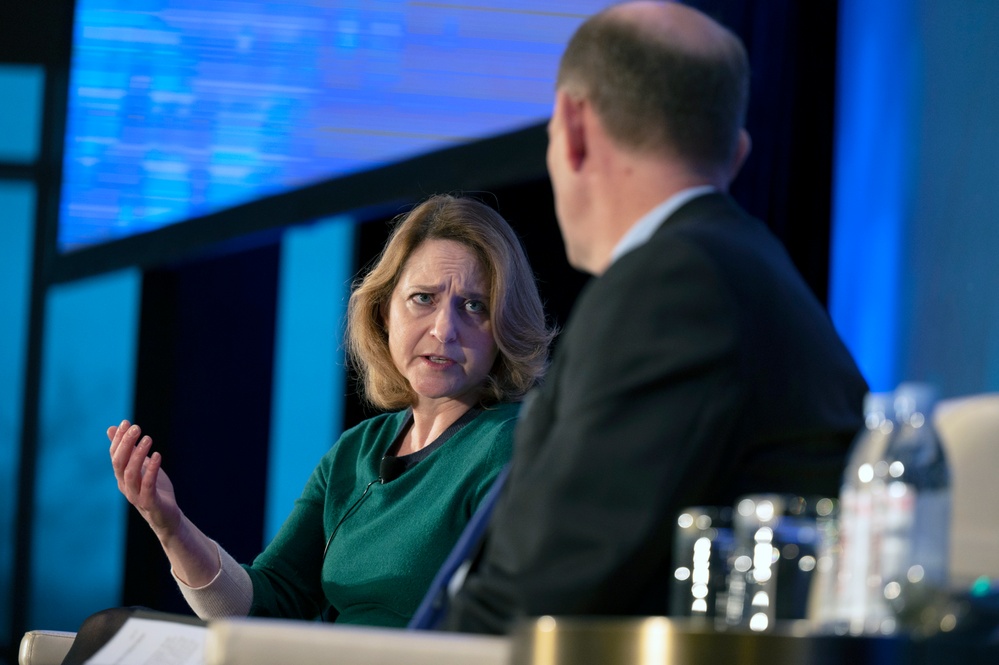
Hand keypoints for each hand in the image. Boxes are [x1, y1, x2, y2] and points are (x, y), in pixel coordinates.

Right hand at [108, 420, 180, 537]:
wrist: (166, 516)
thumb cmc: (153, 489)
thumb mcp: (141, 466)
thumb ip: (128, 449)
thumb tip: (112, 428)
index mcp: (122, 477)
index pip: (115, 455)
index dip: (119, 439)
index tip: (126, 422)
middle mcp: (125, 485)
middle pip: (119, 463)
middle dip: (126, 444)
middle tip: (136, 428)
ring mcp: (136, 495)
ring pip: (130, 473)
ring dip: (138, 454)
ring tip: (148, 438)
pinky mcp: (149, 502)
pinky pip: (147, 485)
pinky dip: (151, 469)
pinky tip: (157, 456)